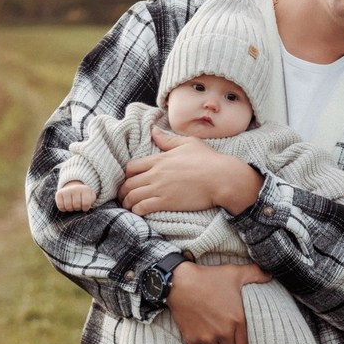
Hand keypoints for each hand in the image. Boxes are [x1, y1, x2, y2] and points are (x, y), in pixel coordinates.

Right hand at [55, 181, 94, 211]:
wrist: (74, 189)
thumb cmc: (84, 197)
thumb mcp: (91, 198)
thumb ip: (91, 203)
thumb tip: (86, 208)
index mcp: (85, 190)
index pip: (85, 204)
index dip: (85, 208)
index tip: (85, 206)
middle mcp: (75, 188)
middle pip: (76, 206)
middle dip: (77, 208)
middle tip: (78, 205)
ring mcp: (66, 190)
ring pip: (68, 207)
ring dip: (71, 209)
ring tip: (73, 205)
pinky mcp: (59, 194)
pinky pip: (61, 207)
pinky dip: (64, 209)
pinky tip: (66, 205)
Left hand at [118, 128, 261, 214]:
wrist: (221, 179)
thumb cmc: (208, 160)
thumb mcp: (188, 143)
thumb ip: (167, 140)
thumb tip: (153, 130)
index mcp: (159, 159)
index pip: (131, 167)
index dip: (126, 175)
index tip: (128, 180)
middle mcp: (156, 174)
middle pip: (128, 183)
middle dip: (123, 191)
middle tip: (124, 197)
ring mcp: (160, 189)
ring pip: (132, 197)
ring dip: (127, 203)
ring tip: (128, 207)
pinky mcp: (166, 202)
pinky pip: (143, 207)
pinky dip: (137, 211)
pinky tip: (138, 213)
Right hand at [168, 261, 271, 343]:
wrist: (181, 282)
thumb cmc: (209, 278)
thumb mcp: (235, 273)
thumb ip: (255, 273)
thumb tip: (270, 274)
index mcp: (238, 320)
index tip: (241, 342)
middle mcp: (224, 332)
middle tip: (229, 343)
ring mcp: (207, 337)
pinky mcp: (193, 339)